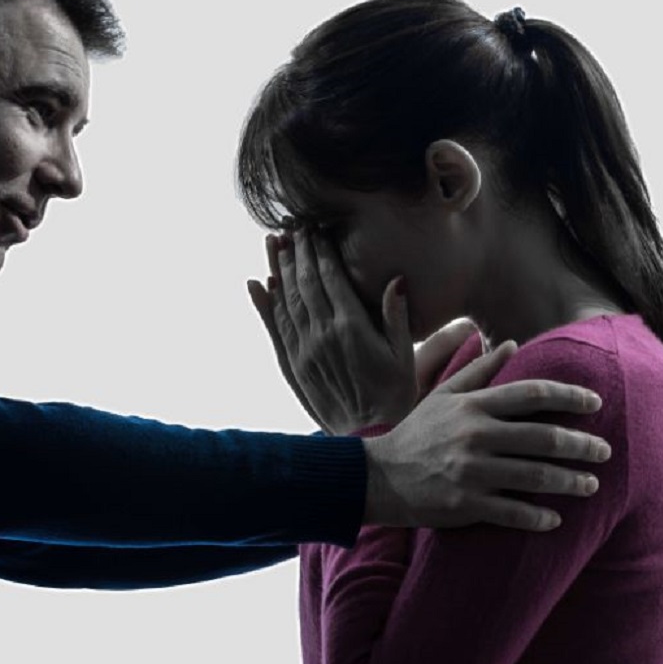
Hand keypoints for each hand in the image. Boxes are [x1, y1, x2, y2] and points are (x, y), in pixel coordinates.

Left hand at [247, 227, 416, 434]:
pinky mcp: (293, 365)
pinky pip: (275, 328)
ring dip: (278, 269)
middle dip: (297, 251)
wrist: (370, 436)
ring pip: (285, 300)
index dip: (320, 250)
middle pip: (304, 283)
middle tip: (292, 226)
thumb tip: (395, 279)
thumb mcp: (405, 354)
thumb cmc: (394, 394)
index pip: (330, 278)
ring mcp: (304, 350)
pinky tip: (257, 283)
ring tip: (273, 242)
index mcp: (352, 327)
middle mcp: (323, 335)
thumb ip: (396, 315)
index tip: (314, 228)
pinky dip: (265, 304)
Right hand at [361, 340, 610, 531]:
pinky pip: (512, 512)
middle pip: (543, 437)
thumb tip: (512, 344)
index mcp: (473, 407)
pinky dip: (538, 516)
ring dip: (570, 481)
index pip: (531, 394)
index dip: (569, 396)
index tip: (595, 403)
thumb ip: (478, 370)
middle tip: (604, 451)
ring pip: (535, 476)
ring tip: (591, 484)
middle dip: (582, 445)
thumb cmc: (416, 433)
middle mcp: (475, 436)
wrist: (378, 477)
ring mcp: (471, 471)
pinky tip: (556, 519)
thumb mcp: (442, 395)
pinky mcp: (465, 504)